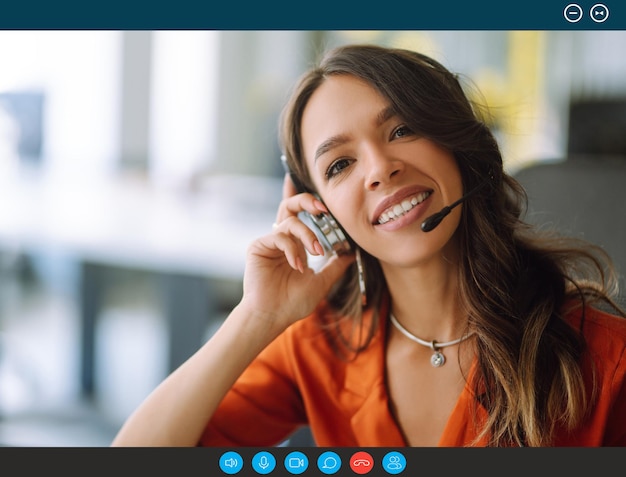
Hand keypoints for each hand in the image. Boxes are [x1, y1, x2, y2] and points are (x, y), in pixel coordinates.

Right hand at [240, 174, 354, 330]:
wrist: (273, 317)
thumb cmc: (292, 303)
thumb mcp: (322, 282)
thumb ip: (335, 266)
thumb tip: (352, 253)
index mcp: (295, 245)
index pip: (301, 216)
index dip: (307, 201)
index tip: (321, 195)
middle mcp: (282, 240)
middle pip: (290, 206)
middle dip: (306, 200)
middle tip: (322, 208)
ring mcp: (269, 242)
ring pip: (290, 221)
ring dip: (308, 234)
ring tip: (317, 252)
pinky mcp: (258, 246)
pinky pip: (279, 236)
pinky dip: (293, 249)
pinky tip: (298, 266)